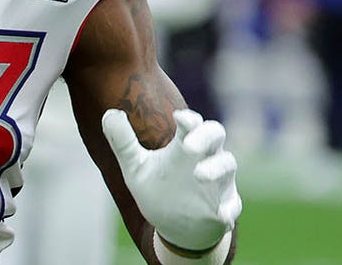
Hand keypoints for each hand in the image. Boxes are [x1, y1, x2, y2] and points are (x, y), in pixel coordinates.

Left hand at [102, 108, 240, 251]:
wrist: (176, 227)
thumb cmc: (158, 188)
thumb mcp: (135, 167)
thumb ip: (123, 142)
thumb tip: (109, 114)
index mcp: (184, 144)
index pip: (193, 123)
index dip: (189, 118)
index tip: (178, 117)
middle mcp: (205, 157)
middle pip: (216, 134)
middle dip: (205, 136)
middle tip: (188, 145)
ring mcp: (218, 182)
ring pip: (227, 165)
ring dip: (216, 169)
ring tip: (199, 175)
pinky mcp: (224, 206)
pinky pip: (232, 205)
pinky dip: (228, 208)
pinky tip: (220, 214)